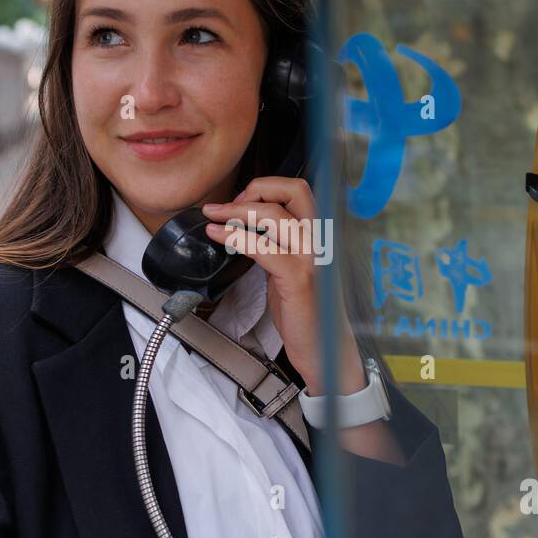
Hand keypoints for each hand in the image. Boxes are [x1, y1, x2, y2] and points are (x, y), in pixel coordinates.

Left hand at [201, 176, 365, 396]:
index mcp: (318, 234)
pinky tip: (219, 237)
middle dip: (253, 189)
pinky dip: (236, 237)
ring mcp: (312, 257)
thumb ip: (273, 245)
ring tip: (213, 217)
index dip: (264, 188)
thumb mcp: (287, 269)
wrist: (324, 349)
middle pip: (294, 189)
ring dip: (236, 211)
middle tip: (224, 207)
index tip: (239, 203)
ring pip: (275, 214)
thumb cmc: (305, 311)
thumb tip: (243, 226)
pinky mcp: (299, 279)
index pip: (297, 189)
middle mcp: (320, 240)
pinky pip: (264, 248)